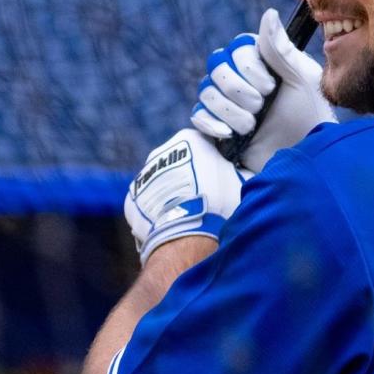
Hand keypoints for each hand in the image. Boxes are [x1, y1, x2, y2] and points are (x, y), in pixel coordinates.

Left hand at [124, 128, 250, 264]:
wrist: (187, 234)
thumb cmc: (218, 203)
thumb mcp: (241, 182)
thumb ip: (240, 171)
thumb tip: (241, 172)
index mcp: (189, 140)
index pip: (204, 143)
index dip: (214, 159)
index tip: (220, 175)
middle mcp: (161, 151)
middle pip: (179, 161)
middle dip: (191, 176)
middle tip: (206, 197)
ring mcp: (143, 175)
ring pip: (162, 182)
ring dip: (173, 192)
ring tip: (189, 213)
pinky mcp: (132, 199)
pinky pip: (148, 201)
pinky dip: (158, 209)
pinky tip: (173, 222)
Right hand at [191, 8, 335, 172]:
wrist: (303, 159)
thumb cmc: (310, 117)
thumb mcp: (301, 79)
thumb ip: (280, 49)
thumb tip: (269, 14)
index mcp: (263, 64)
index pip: (236, 48)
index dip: (247, 66)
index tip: (270, 85)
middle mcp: (242, 80)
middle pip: (216, 66)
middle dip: (239, 89)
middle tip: (262, 105)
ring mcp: (228, 104)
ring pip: (206, 90)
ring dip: (230, 109)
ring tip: (252, 124)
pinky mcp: (219, 128)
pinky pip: (198, 116)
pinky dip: (211, 123)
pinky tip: (230, 134)